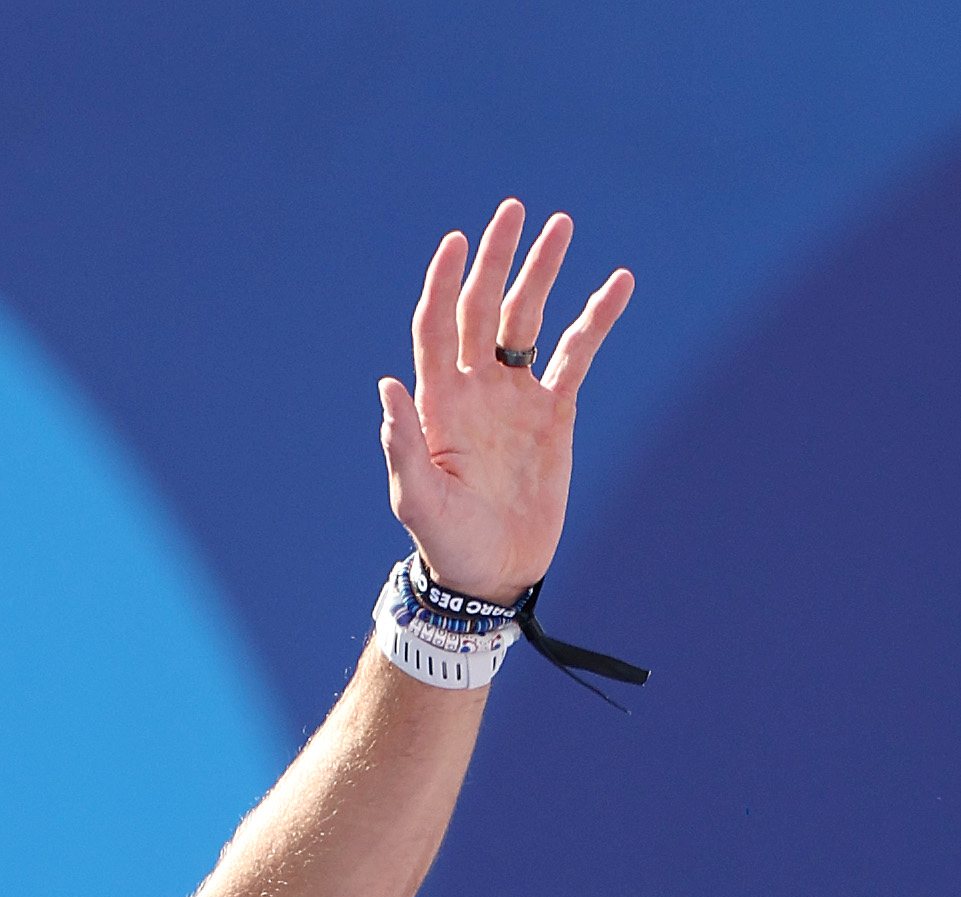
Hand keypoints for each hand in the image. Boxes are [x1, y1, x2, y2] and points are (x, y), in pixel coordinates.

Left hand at [379, 199, 632, 605]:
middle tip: (514, 211)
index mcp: (438, 403)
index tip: (458, 241)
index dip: (445, 283)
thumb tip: (386, 385)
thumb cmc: (448, 546)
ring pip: (529, 319)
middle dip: (497, 260)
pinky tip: (619, 284)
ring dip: (542, 272)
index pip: (437, 326)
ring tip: (561, 225)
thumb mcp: (418, 503)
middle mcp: (475, 389)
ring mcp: (515, 397)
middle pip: (484, 308)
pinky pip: (577, 354)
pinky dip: (597, 319)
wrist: (492, 578)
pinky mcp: (553, 413)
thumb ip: (403, 447)